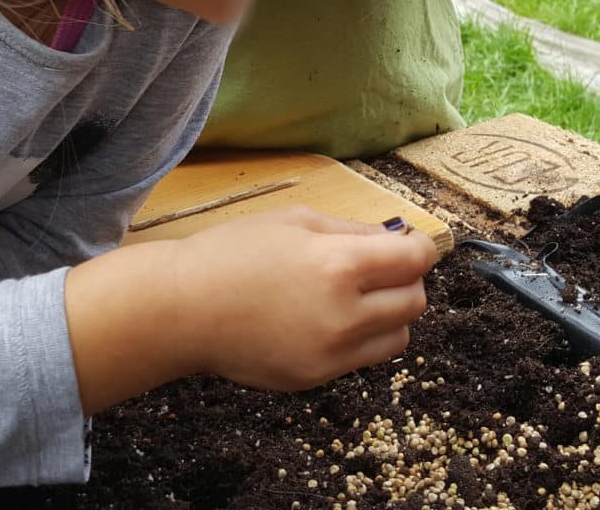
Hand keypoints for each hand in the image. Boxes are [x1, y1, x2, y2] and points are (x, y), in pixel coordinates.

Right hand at [171, 207, 437, 391]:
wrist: (181, 310)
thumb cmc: (232, 254)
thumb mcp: (295, 221)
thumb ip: (352, 231)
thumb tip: (395, 239)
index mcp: (338, 265)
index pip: (415, 260)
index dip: (418, 248)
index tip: (406, 244)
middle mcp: (343, 315)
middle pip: (415, 301)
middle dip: (407, 281)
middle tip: (381, 269)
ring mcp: (331, 354)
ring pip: (398, 337)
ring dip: (390, 315)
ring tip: (357, 299)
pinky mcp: (316, 379)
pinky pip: (362, 359)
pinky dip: (359, 339)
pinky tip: (327, 320)